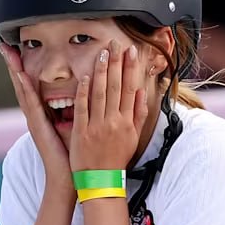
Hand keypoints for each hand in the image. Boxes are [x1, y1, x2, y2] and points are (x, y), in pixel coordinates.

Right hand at [0, 43, 73, 194]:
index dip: (23, 67)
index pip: (31, 85)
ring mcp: (34, 122)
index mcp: (43, 115)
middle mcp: (35, 116)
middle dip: (13, 64)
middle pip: (22, 84)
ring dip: (15, 71)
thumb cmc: (73, 155)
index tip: (17, 49)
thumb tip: (85, 92)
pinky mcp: (38, 129)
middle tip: (3, 44)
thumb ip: (75, 110)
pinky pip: (31, 105)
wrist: (68, 180)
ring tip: (8, 53)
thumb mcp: (74, 127)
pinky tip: (22, 77)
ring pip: (23, 91)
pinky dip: (26, 90)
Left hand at [70, 40, 148, 171]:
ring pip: (100, 93)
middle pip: (116, 87)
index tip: (130, 51)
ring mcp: (97, 126)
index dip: (131, 68)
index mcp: (127, 122)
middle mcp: (114, 122)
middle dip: (116, 63)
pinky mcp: (81, 132)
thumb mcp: (133, 137)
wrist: (100, 180)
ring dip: (102, 71)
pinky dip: (84, 92)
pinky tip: (85, 76)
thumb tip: (143, 92)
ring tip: (103, 53)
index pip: (131, 89)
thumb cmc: (116, 158)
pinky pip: (83, 108)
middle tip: (116, 43)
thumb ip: (139, 114)